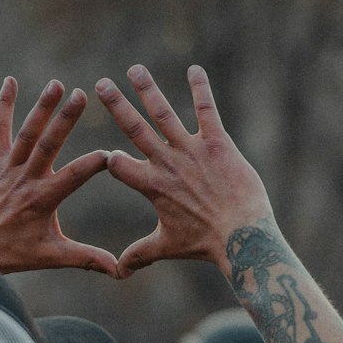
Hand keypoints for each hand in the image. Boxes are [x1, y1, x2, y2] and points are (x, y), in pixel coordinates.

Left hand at [0, 77, 116, 275]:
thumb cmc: (12, 255)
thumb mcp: (52, 256)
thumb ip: (86, 258)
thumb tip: (119, 270)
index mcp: (43, 200)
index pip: (74, 177)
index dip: (93, 165)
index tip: (111, 153)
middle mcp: (25, 180)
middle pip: (49, 144)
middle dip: (66, 119)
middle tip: (82, 94)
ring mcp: (6, 169)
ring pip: (26, 134)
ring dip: (41, 108)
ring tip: (56, 84)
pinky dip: (4, 106)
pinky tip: (10, 81)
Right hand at [95, 64, 271, 277]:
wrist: (241, 236)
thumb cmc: (204, 244)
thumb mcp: (167, 247)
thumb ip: (140, 254)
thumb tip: (119, 273)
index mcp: (152, 186)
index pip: (119, 166)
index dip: (110, 160)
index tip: (105, 155)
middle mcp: (167, 164)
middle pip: (134, 129)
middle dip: (116, 106)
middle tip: (101, 84)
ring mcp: (192, 151)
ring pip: (164, 114)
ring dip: (148, 90)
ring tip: (135, 69)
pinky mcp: (218, 143)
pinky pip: (206, 111)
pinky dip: (200, 89)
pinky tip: (195, 69)